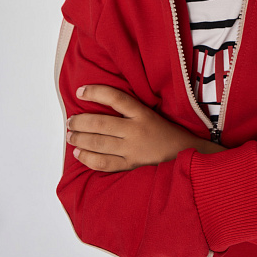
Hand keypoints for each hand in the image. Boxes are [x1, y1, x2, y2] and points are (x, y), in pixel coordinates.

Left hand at [66, 85, 224, 171]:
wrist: (187, 154)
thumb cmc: (168, 133)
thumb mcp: (152, 114)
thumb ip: (130, 110)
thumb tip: (103, 104)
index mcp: (143, 113)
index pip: (116, 98)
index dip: (96, 92)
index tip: (80, 91)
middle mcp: (136, 130)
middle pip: (101, 123)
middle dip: (81, 121)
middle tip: (70, 120)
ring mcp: (133, 149)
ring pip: (99, 143)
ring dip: (80, 138)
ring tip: (70, 135)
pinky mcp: (131, 164)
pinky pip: (105, 163)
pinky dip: (88, 159)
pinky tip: (79, 154)